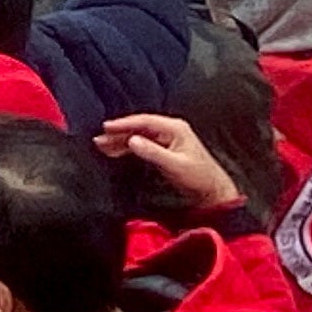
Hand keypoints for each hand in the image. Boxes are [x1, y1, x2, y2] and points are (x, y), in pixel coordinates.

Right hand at [97, 109, 241, 211]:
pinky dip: (129, 147)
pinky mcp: (165, 148)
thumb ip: (153, 152)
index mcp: (175, 128)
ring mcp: (168, 138)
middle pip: (139, 127)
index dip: (123, 124)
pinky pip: (143, 144)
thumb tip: (132, 141)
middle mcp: (171, 129)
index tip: (106, 127)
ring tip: (102, 146)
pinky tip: (116, 152)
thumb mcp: (174, 165)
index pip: (144, 121)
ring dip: (121, 140)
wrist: (211, 190)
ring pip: (139, 135)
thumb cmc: (198, 177)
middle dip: (118, 133)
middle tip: (99, 139)